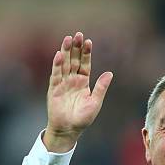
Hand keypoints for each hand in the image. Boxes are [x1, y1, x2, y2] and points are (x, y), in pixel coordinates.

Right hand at [45, 32, 112, 151]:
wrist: (68, 130)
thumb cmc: (83, 119)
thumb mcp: (95, 103)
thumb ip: (101, 88)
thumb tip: (110, 73)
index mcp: (83, 82)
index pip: (85, 64)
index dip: (86, 53)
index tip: (89, 41)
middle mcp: (73, 80)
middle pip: (74, 60)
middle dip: (76, 48)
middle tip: (78, 34)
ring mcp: (63, 83)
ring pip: (65, 64)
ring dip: (66, 52)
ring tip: (68, 39)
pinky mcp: (54, 88)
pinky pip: (56, 74)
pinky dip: (57, 64)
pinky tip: (59, 54)